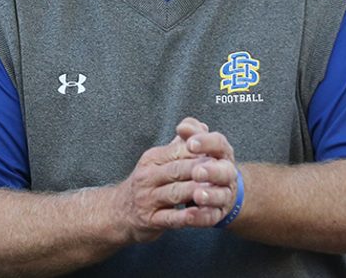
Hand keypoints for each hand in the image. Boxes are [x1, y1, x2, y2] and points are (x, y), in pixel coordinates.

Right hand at [111, 119, 235, 241]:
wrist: (119, 212)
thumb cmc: (148, 183)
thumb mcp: (158, 160)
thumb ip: (180, 144)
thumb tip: (201, 125)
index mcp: (152, 158)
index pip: (179, 150)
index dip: (201, 152)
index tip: (221, 154)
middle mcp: (147, 176)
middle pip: (179, 170)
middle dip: (203, 170)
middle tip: (225, 172)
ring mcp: (147, 199)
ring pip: (176, 193)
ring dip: (198, 192)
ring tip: (218, 192)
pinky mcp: (150, 220)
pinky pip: (172, 218)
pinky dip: (188, 217)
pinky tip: (203, 215)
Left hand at [176, 117, 239, 215]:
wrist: (212, 190)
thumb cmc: (200, 162)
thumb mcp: (196, 145)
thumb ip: (191, 133)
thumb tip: (183, 127)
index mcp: (221, 153)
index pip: (219, 143)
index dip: (206, 142)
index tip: (190, 143)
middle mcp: (227, 173)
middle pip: (225, 171)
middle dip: (212, 171)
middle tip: (197, 171)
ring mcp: (224, 195)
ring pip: (221, 195)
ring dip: (210, 195)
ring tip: (197, 195)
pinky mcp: (217, 214)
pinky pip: (212, 216)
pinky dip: (202, 217)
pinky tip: (190, 215)